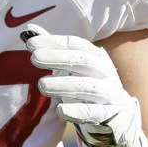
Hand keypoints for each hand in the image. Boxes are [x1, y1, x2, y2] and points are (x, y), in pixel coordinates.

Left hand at [22, 24, 147, 146]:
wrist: (118, 117)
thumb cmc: (88, 87)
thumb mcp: (74, 68)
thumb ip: (53, 50)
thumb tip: (29, 29)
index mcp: (96, 57)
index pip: (76, 45)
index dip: (54, 42)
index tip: (30, 43)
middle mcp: (105, 72)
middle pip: (82, 62)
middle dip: (58, 59)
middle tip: (34, 58)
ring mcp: (110, 94)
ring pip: (88, 87)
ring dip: (64, 85)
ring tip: (42, 85)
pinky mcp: (110, 115)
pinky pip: (94, 112)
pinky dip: (77, 111)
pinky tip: (60, 110)